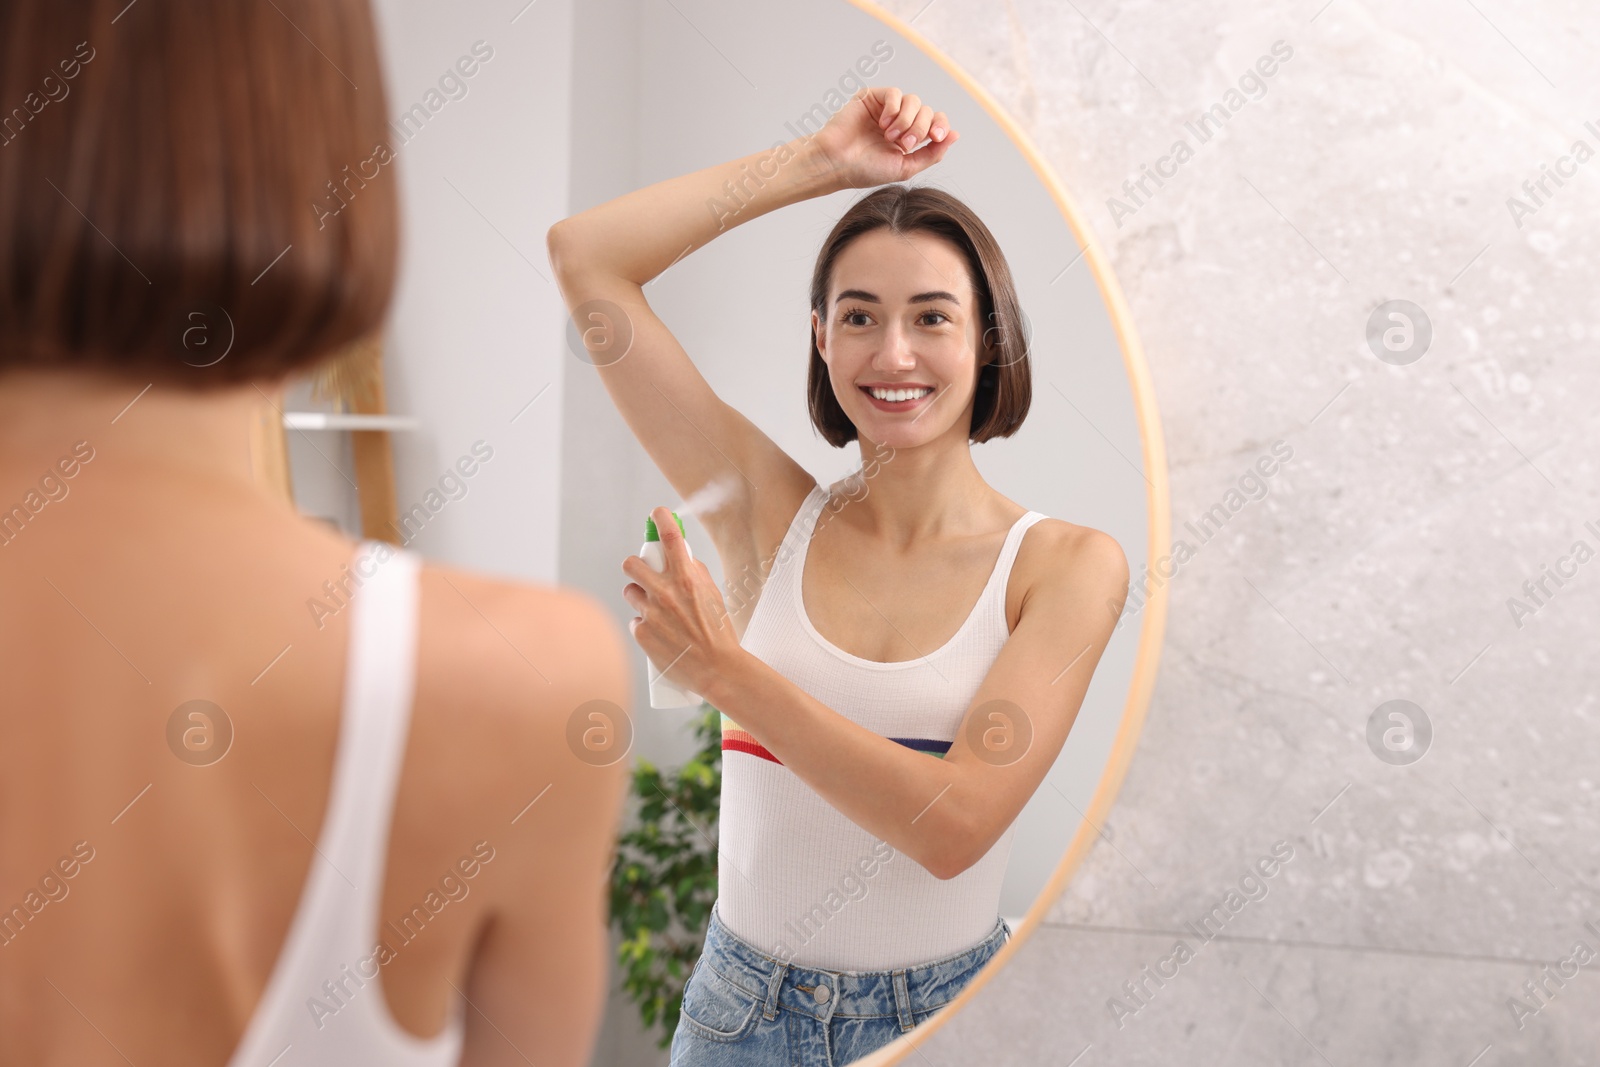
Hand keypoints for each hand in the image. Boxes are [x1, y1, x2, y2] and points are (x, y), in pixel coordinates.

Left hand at [621, 506, 742, 699]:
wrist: (717, 668)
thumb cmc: (719, 631)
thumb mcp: (713, 595)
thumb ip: (695, 573)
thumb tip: (682, 557)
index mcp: (686, 578)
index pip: (670, 537)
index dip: (661, 519)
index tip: (657, 513)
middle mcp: (665, 592)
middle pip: (631, 564)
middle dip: (635, 566)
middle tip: (644, 575)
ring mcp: (651, 613)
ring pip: (630, 592)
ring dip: (640, 597)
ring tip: (657, 611)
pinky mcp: (642, 633)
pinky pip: (636, 621)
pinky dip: (645, 625)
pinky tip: (661, 635)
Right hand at [812, 85, 958, 188]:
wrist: (836, 163)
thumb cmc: (866, 170)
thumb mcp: (906, 168)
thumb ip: (932, 153)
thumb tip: (956, 135)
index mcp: (909, 139)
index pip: (936, 123)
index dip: (940, 126)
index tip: (935, 137)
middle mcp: (900, 122)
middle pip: (927, 112)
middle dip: (920, 128)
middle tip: (903, 144)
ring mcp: (887, 109)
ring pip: (914, 101)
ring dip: (907, 120)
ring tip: (889, 136)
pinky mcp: (873, 98)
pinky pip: (896, 93)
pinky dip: (894, 108)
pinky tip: (882, 124)